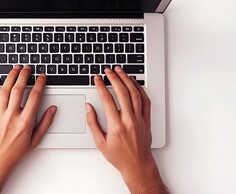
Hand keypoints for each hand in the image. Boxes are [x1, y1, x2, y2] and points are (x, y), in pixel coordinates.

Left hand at [0, 65, 56, 192]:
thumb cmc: (16, 152)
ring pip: (4, 91)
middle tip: (28, 68)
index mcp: (25, 122)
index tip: (42, 77)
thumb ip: (45, 123)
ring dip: (10, 77)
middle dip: (24, 75)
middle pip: (18, 90)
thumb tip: (53, 109)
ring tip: (15, 69)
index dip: (39, 84)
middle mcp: (11, 117)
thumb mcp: (36, 140)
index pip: (34, 97)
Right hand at [86, 66, 167, 193]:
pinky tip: (134, 82)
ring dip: (127, 79)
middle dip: (114, 78)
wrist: (137, 165)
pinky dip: (140, 89)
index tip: (97, 79)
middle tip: (108, 70)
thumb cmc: (119, 156)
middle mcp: (129, 120)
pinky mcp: (146, 119)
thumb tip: (89, 108)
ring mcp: (139, 119)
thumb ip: (93, 123)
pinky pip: (145, 100)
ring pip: (135, 93)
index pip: (107, 100)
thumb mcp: (100, 142)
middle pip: (122, 92)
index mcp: (116, 126)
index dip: (101, 86)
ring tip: (120, 71)